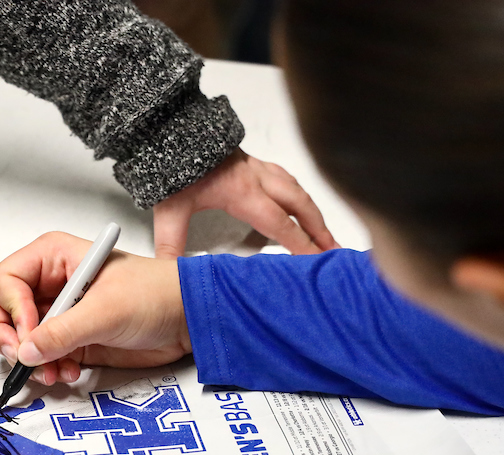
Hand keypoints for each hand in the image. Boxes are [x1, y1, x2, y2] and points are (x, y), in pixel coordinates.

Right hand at [0, 232, 189, 385]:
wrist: (187, 320)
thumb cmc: (155, 295)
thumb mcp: (106, 310)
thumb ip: (62, 332)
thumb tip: (25, 352)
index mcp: (52, 258)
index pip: (2, 282)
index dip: (9, 311)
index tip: (29, 335)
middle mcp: (47, 283)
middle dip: (6, 337)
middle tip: (21, 358)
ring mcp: (56, 312)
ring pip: (15, 338)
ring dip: (27, 360)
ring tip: (52, 372)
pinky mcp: (67, 339)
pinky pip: (38, 356)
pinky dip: (45, 369)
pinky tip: (66, 373)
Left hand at [154, 148, 339, 258]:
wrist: (174, 129)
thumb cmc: (173, 166)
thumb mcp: (169, 209)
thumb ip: (170, 243)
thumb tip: (171, 275)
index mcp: (242, 193)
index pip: (279, 224)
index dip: (300, 243)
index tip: (317, 259)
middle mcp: (256, 179)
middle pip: (300, 205)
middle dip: (320, 229)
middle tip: (334, 250)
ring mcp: (257, 168)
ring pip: (297, 190)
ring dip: (314, 213)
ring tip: (325, 233)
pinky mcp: (253, 162)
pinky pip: (287, 178)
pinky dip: (300, 194)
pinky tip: (301, 204)